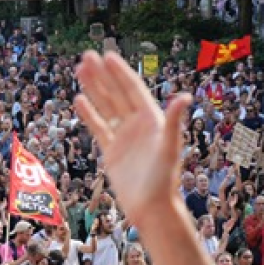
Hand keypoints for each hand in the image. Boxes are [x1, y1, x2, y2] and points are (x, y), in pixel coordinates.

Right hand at [74, 52, 191, 225]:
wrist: (151, 208)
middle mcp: (137, 125)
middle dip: (102, 75)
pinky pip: (98, 127)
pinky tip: (79, 100)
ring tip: (80, 70)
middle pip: (116, 94)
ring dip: (93, 89)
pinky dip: (89, 114)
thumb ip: (173, 121)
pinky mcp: (111, 151)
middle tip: (87, 56)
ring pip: (105, 107)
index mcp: (151, 120)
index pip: (133, 90)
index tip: (108, 56)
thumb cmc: (163, 180)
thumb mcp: (169, 147)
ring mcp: (123, 137)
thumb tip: (184, 96)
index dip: (120, 73)